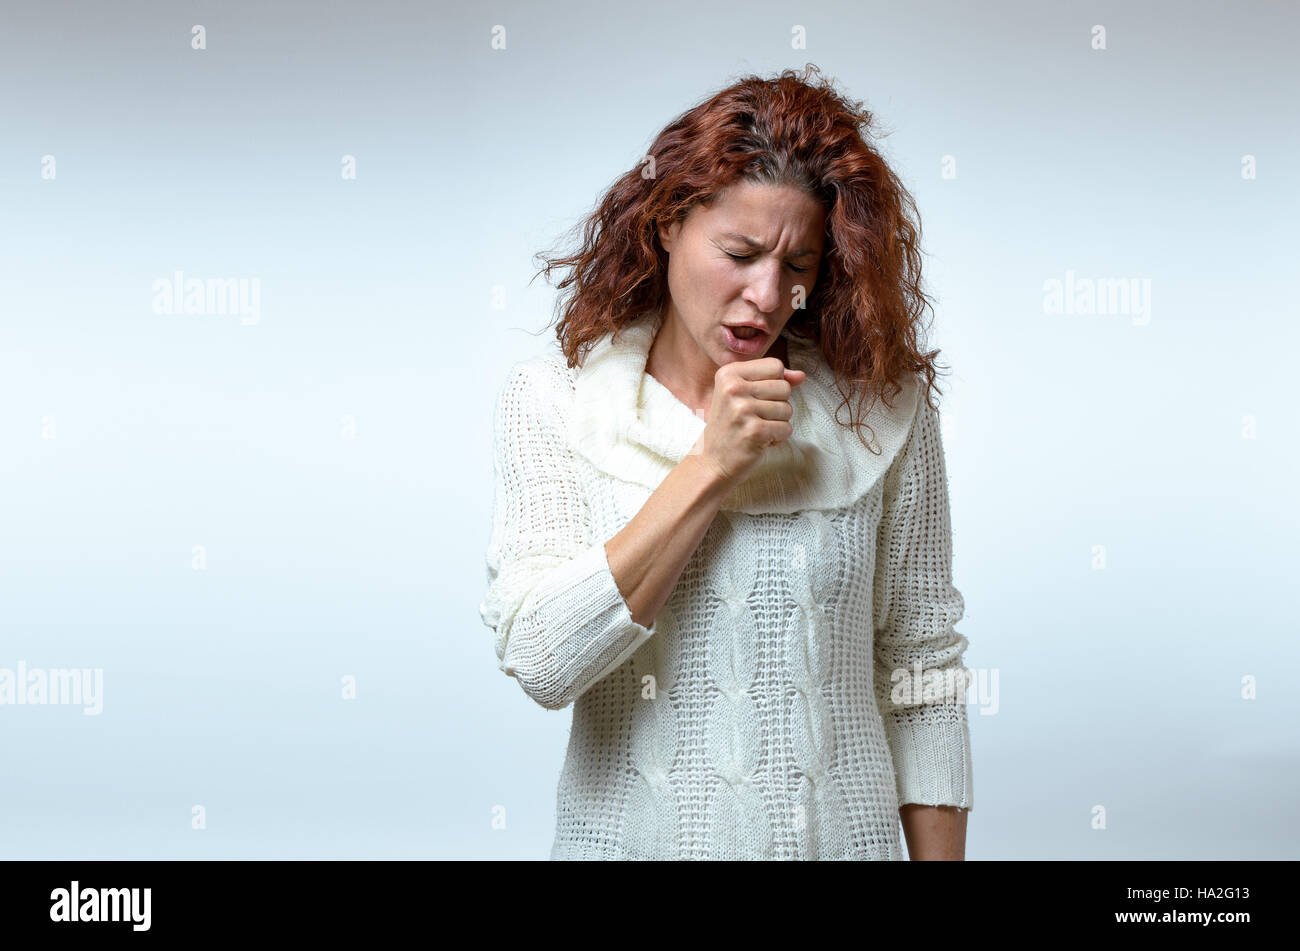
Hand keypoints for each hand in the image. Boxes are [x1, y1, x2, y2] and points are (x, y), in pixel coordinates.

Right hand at [691, 357, 805, 487]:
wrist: (713, 462)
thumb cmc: (731, 426)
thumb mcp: (743, 394)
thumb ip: (773, 380)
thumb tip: (801, 375)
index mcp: (728, 373)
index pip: (775, 366)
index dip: (774, 384)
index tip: (755, 398)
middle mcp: (733, 388)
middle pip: (784, 387)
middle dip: (777, 405)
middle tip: (755, 417)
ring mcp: (743, 410)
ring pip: (787, 409)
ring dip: (777, 423)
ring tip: (756, 429)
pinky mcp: (754, 431)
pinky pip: (786, 428)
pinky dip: (778, 438)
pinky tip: (759, 441)